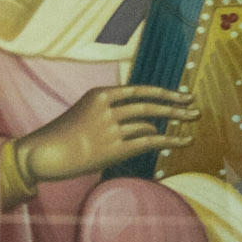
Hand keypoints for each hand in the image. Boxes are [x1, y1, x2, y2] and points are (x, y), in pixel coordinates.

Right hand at [18, 85, 198, 184]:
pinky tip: (183, 141)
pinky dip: (169, 141)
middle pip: (148, 104)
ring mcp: (110, 128)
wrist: (45, 151)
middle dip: (175, 105)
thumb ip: (114, 116)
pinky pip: (148, 142)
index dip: (162, 91)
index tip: (181, 93)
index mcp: (99, 94)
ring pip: (149, 123)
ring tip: (191, 125)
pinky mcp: (113, 148)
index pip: (137, 89)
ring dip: (174, 123)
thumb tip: (148, 127)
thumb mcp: (86, 114)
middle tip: (195, 107)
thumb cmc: (65, 136)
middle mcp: (106, 108)